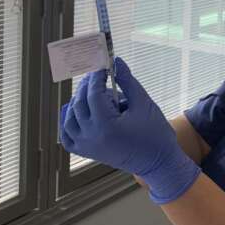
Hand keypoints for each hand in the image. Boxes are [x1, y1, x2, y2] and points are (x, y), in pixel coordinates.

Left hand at [60, 57, 199, 203]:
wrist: (157, 162)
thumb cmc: (155, 133)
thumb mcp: (144, 104)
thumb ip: (128, 82)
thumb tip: (116, 62)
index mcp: (106, 125)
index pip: (94, 94)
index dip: (97, 77)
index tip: (102, 66)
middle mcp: (91, 137)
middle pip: (80, 104)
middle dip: (88, 86)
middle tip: (98, 75)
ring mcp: (86, 146)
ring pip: (70, 118)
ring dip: (77, 101)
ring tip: (92, 92)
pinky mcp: (87, 152)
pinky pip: (67, 136)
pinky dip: (67, 122)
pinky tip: (74, 111)